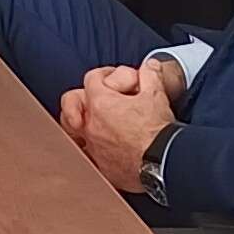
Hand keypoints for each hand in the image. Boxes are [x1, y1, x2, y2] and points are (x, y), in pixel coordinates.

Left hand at [55, 60, 179, 195]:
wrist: (163, 163)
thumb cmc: (158, 130)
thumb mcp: (156, 94)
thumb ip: (150, 75)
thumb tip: (150, 66)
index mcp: (100, 103)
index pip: (91, 79)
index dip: (104, 74)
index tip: (114, 79)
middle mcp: (91, 125)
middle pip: (71, 102)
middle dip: (80, 97)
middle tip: (94, 98)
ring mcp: (93, 147)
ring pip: (71, 131)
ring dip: (80, 124)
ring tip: (90, 122)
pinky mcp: (101, 167)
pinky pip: (87, 156)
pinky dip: (91, 150)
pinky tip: (101, 149)